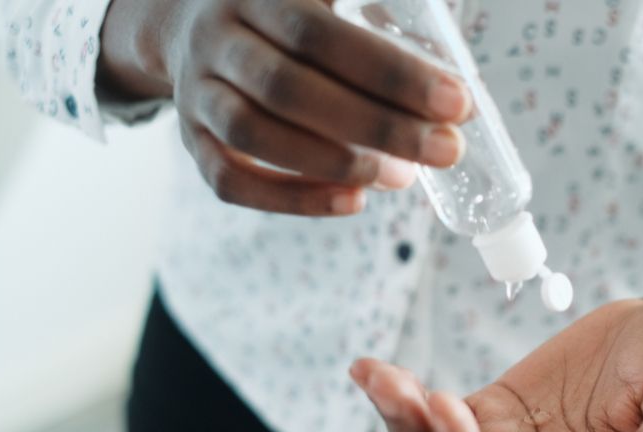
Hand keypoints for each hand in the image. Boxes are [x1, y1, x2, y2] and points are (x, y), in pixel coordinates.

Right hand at [98, 0, 471, 214]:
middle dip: (379, 126)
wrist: (185, 19)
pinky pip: (230, 180)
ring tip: (402, 178)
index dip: (391, 73)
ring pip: (254, 135)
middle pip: (291, 89)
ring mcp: (197, 92)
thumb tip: (454, 76)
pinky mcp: (190, 139)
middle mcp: (219, 39)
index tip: (457, 104)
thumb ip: (374, 17)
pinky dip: (293, 200)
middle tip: (447, 150)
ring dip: (334, 164)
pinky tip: (353, 202)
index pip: (322, 35)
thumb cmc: (288, 11)